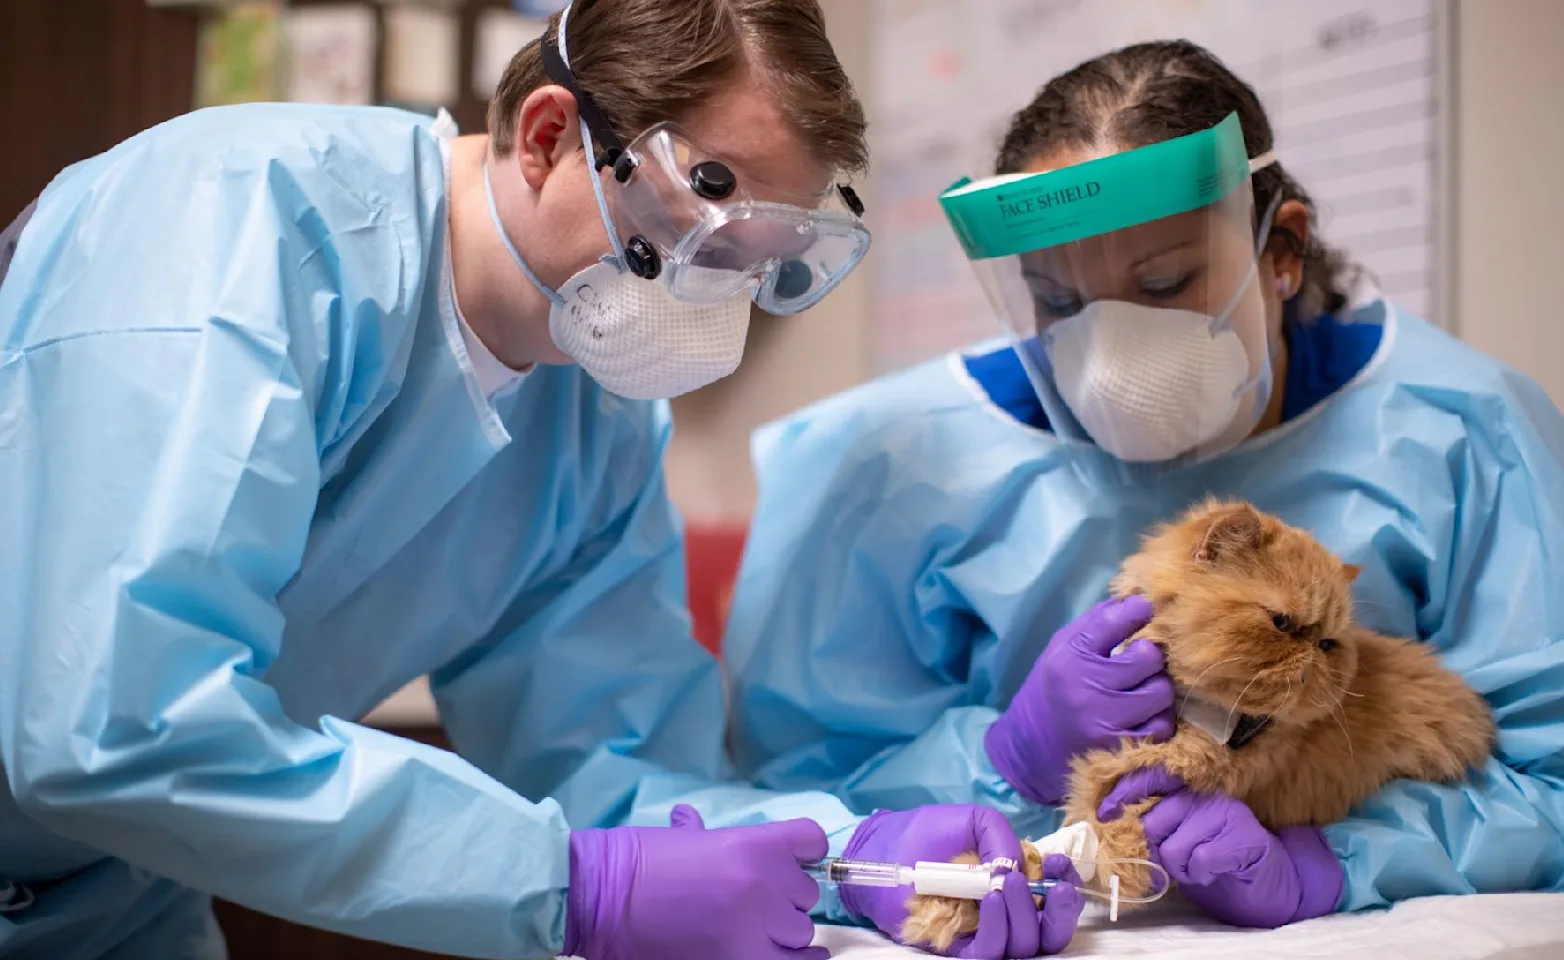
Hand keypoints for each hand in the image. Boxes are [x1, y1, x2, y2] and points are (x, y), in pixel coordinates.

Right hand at [565, 804, 827, 959]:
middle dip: (784, 898)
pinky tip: (791, 958)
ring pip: (801, 933)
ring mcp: (758, 929)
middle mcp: (766, 885)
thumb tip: (690, 822)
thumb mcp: (680, 838)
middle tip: (754, 902)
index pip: (812, 840)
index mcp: (752, 845)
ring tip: (759, 932)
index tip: (796, 860)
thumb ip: (705, 835)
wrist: (604, 901)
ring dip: (783, 932)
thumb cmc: (637, 862)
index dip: (804, 852)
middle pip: (805, 894)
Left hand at [841, 805, 1084, 956]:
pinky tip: (992, 899)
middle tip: (1053, 887)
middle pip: (1049, 933)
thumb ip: (1001, 838)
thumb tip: (1020, 868)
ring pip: (1023, 946)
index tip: (1060, 867)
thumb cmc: (928, 832)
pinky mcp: (956, 947)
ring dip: (1025, 915)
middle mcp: (1004, 913)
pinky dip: (997, 930)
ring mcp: (982, 932)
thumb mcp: (974, 821)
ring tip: (1009, 882)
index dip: (1066, 887)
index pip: (1053, 900)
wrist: (884, 846)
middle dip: (1059, 913)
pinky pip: (987, 953)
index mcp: (1014, 885)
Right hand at [986, 596, 1174, 804]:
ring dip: (1157, 690)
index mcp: (1070, 657)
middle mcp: (1086, 687)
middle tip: (1140, 664)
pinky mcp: (1120, 748)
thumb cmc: (1050, 691)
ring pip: (1161, 692)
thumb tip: (1133, 601)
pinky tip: (1142, 717)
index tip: (1145, 608)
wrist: (1028, 749)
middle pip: (1149, 657)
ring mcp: (1105, 720)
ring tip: (1141, 692)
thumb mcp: (1059, 650)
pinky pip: (1161, 726)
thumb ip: (1094, 625)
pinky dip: (1157, 719)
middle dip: (1149, 658)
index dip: (1137, 609)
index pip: (1112, 621)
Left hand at [1100, 767, 1344, 927]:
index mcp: (1187, 794)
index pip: (1150, 782)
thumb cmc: (1215, 862)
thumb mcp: (1178, 842)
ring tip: (1199, 868)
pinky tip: (1215, 871)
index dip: (1124, 794)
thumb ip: (1154, 829)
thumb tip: (1113, 827)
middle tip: (1178, 864)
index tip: (1103, 813)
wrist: (1268, 884)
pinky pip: (1200, 860)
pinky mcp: (1244, 836)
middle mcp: (1205, 796)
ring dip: (1181, 869)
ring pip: (1175, 846)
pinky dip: (1202, 875)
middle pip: (1155, 822)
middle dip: (1157, 851)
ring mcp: (1226, 813)